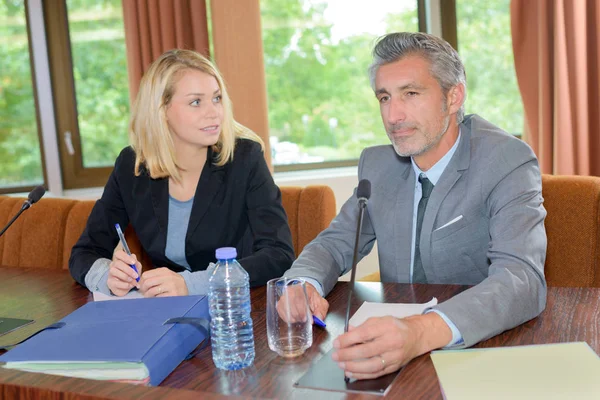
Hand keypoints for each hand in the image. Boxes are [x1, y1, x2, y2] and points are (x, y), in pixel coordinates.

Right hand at [107, 249, 140, 295]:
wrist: (129, 287)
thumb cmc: (132, 275)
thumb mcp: (137, 268)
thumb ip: (136, 263)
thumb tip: (133, 256)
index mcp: (120, 259)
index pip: (118, 253)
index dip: (125, 257)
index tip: (133, 262)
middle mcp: (113, 265)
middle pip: (117, 263)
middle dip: (128, 270)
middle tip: (136, 275)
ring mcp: (110, 273)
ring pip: (114, 271)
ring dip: (125, 276)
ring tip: (133, 280)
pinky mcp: (110, 282)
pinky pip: (116, 282)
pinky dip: (125, 284)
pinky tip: (130, 285)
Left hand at [139, 267, 187, 296]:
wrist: (186, 292)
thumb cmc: (172, 285)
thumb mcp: (165, 277)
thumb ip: (154, 277)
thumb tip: (139, 282)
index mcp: (164, 270)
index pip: (146, 275)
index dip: (141, 282)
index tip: (141, 287)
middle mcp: (168, 276)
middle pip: (148, 282)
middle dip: (143, 289)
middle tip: (144, 293)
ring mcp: (172, 285)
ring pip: (152, 291)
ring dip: (148, 296)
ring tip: (150, 297)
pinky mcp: (173, 294)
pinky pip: (158, 298)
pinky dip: (155, 299)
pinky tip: (157, 299)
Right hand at [275, 282, 328, 323]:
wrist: (305, 292)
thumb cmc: (312, 298)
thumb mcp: (321, 303)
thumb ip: (321, 311)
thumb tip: (318, 319)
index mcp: (302, 288)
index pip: (299, 298)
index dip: (302, 310)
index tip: (306, 318)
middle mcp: (291, 290)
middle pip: (290, 303)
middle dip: (297, 314)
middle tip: (303, 320)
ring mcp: (284, 296)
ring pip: (284, 308)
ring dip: (291, 317)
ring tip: (298, 319)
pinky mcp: (280, 303)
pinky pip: (280, 311)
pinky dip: (286, 317)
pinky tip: (292, 319)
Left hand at [332, 313, 451, 379]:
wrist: (416, 336)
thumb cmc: (395, 326)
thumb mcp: (380, 319)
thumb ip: (363, 326)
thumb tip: (347, 332)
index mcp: (386, 327)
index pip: (364, 334)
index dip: (348, 339)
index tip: (336, 342)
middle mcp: (391, 342)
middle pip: (367, 351)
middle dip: (348, 354)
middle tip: (335, 355)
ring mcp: (394, 356)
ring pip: (372, 365)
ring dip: (354, 367)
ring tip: (341, 365)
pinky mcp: (394, 367)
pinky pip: (376, 373)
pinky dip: (362, 374)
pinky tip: (351, 372)